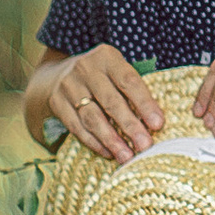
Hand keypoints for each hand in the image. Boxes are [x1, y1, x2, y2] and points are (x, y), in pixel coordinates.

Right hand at [46, 45, 164, 164]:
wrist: (56, 75)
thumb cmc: (101, 77)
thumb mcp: (116, 70)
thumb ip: (134, 89)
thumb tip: (155, 123)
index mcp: (107, 57)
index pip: (129, 81)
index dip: (144, 104)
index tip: (158, 124)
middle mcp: (85, 68)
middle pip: (111, 102)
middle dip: (130, 126)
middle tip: (145, 146)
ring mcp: (68, 86)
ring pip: (92, 118)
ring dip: (111, 140)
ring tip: (127, 157)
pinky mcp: (57, 103)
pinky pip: (76, 127)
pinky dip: (94, 142)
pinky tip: (108, 153)